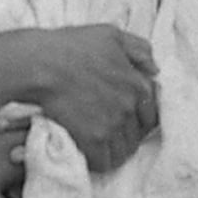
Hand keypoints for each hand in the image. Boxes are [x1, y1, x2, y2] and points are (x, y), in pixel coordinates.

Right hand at [24, 24, 158, 172]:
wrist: (41, 64)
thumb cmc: (72, 46)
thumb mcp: (111, 35)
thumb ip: (139, 49)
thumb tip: (156, 69)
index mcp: (138, 84)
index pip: (153, 113)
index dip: (141, 118)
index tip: (128, 119)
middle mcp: (130, 107)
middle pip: (139, 134)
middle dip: (128, 135)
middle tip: (112, 132)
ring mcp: (113, 125)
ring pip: (124, 151)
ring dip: (115, 150)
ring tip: (101, 145)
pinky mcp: (93, 140)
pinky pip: (105, 162)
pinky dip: (99, 161)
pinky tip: (90, 152)